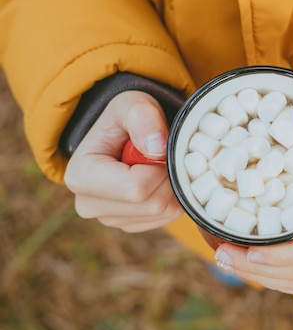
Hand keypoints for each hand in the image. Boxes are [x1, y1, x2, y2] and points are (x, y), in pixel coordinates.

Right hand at [64, 91, 182, 231]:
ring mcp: (109, 219)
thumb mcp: (131, 104)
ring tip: (159, 164)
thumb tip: (157, 148)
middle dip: (169, 177)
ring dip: (174, 186)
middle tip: (164, 155)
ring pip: (163, 213)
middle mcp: (89, 205)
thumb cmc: (125, 118)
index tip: (159, 147)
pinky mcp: (128, 225)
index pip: (136, 188)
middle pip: (152, 204)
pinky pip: (167, 218)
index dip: (159, 167)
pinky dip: (174, 198)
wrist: (121, 133)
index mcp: (81, 176)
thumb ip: (143, 117)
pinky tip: (161, 178)